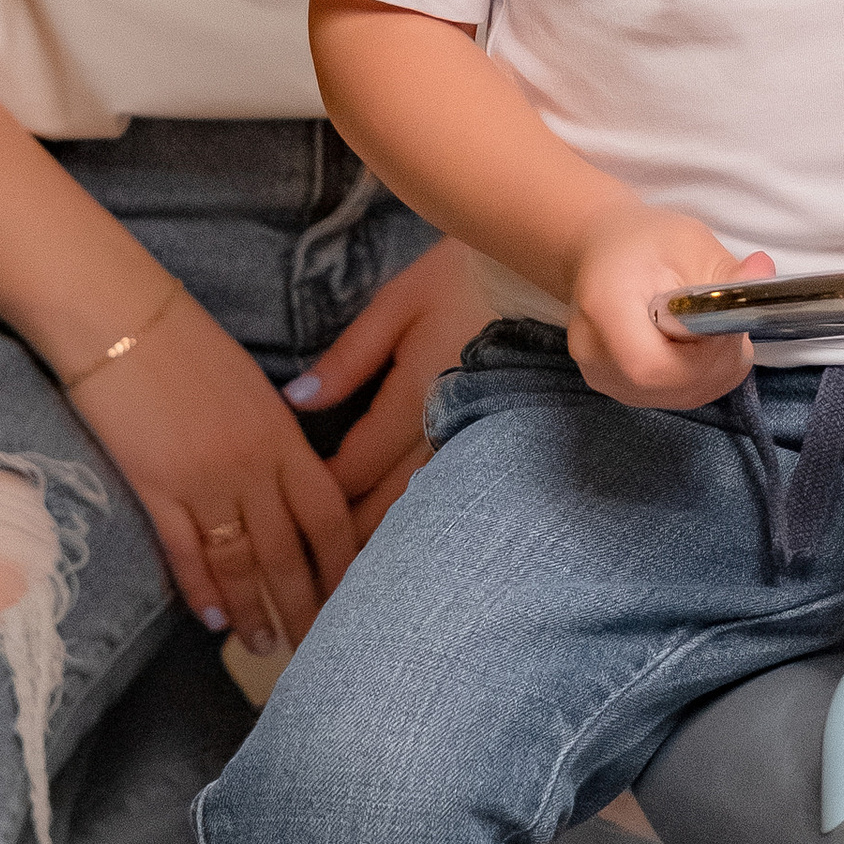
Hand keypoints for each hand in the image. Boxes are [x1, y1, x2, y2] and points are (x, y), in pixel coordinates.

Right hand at [73, 290, 355, 655]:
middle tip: (316, 646)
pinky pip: (186, 553)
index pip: (327, 515)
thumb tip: (288, 485)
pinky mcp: (155, 488)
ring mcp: (202, 479)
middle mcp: (251, 464)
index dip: (343, 564)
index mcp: (281, 433)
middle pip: (289, 552)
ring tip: (263, 645)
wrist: (115, 315)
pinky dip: (201, 591)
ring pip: (240, 563)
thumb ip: (273, 436)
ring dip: (253, 610)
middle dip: (304, 605)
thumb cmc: (182, 339)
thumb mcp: (248, 384)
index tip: (354, 599)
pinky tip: (211, 619)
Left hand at [291, 239, 496, 539]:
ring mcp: (481, 444)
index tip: (288, 507)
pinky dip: (429, 519)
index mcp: (414, 395)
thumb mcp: (399, 302)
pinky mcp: (505, 445)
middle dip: (348, 535)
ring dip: (389, 538)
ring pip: (426, 510)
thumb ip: (348, 359)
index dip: (318, 492)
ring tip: (353, 568)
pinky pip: (458, 496)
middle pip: (388, 505)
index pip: (355, 468)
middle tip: (311, 560)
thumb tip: (295, 403)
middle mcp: (448, 431)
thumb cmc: (468, 277)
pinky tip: (414, 541)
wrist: (555, 275)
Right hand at [566, 203, 776, 409]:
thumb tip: (764, 274)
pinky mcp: (619, 389)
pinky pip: (674, 396)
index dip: (702, 355)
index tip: (725, 325)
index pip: (651, 365)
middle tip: (728, 323)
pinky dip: (701, 375)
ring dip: (712, 368)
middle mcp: (593, 353)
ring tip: (710, 328)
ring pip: (678, 394)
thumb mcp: (689, 242)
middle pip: (668, 385)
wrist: (603, 252)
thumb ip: (726, 270)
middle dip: (716, 360)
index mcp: (604, 306)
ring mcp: (603, 378)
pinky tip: (699, 344)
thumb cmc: (643, 242)